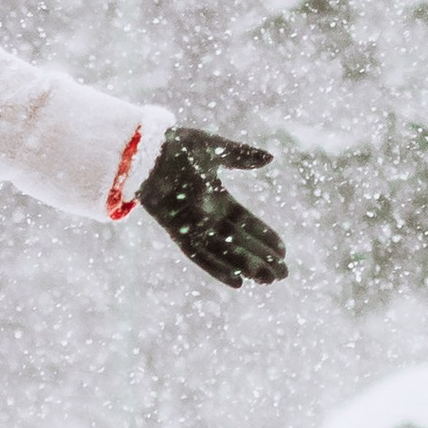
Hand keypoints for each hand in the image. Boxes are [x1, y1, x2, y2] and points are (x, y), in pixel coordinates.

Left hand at [136, 127, 286, 287]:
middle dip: (261, 258)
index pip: (246, 223)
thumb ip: (241, 156)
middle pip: (238, 243)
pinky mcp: (176, 232)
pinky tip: (238, 282)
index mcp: (216, 198)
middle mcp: (205, 216)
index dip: (265, 237)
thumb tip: (271, 159)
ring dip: (246, 267)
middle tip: (283, 274)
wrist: (143, 150)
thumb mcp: (215, 149)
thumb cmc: (175, 145)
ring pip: (223, 252)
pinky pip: (199, 255)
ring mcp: (191, 225)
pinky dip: (217, 269)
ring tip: (268, 281)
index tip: (284, 250)